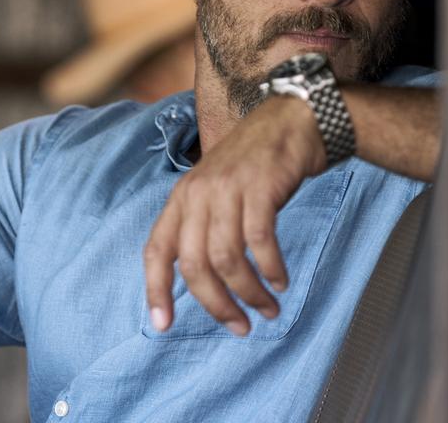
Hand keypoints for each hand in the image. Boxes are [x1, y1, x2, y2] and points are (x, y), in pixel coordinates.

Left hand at [143, 95, 325, 335]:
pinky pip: (259, 240)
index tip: (163, 325)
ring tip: (268, 308)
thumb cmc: (255, 163)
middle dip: (216, 304)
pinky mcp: (259, 187)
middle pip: (195, 265)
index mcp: (181, 198)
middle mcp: (198, 193)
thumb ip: (202, 226)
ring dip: (249, 292)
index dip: (156, 291)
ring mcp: (228, 188)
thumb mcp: (215, 189)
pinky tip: (281, 281)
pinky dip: (270, 267)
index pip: (156, 250)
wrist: (291, 120)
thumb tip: (202, 281)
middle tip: (239, 326)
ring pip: (227, 258)